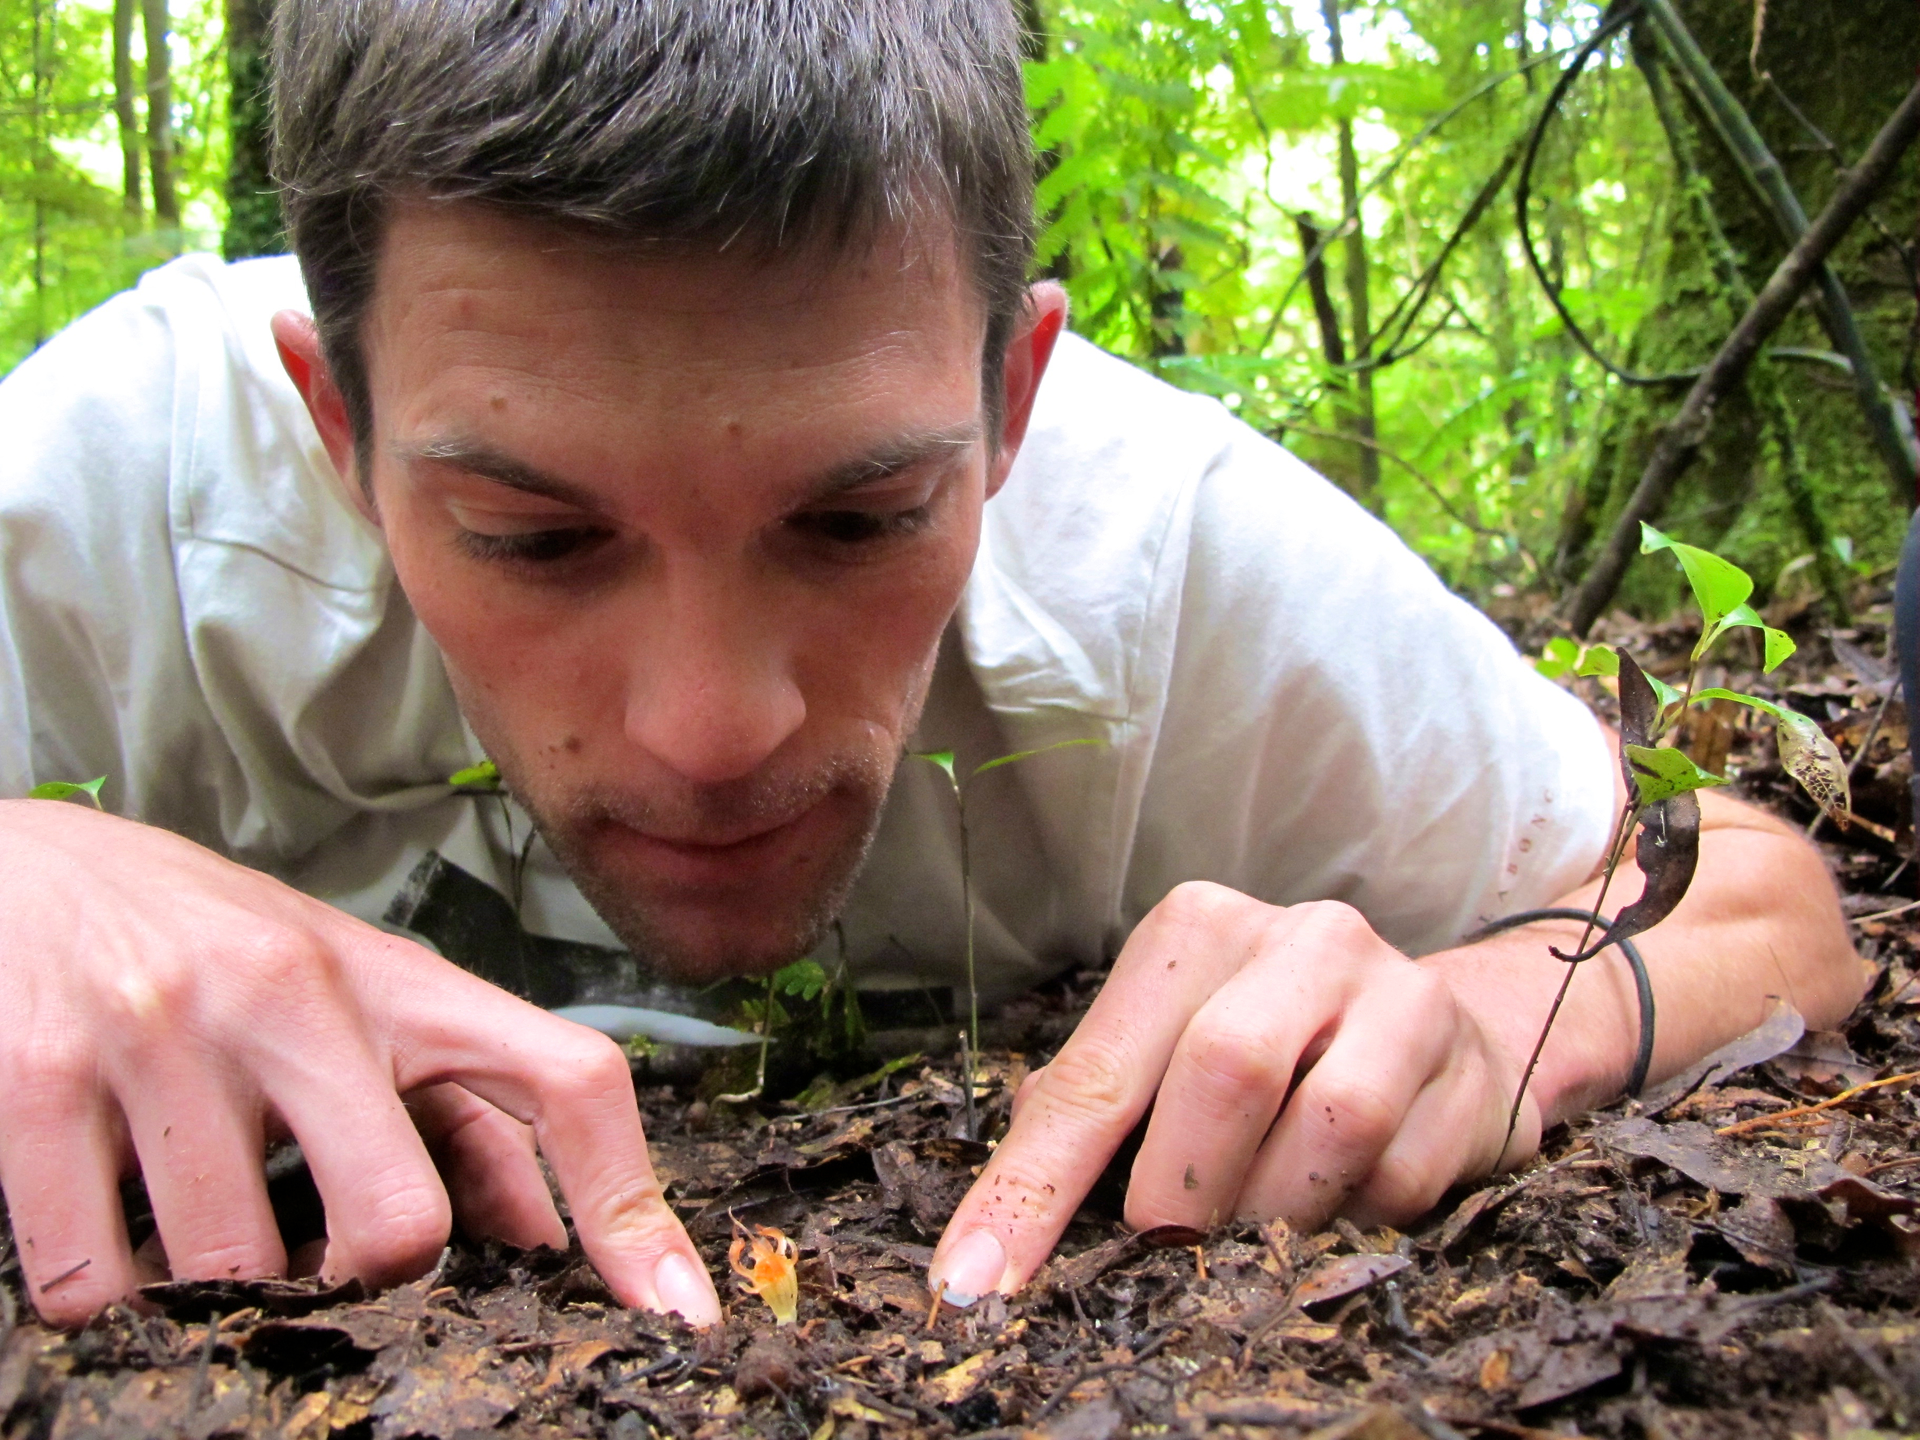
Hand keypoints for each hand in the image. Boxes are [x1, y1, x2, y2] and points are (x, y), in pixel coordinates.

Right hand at [0, 800, 719, 1326]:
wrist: (28, 870)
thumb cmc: (216, 945)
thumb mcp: (358, 1002)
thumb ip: (453, 1109)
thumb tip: (540, 1240)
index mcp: (399, 980)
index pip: (564, 1080)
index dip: (630, 1205)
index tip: (672, 1310)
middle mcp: (296, 994)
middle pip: (401, 1219)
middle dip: (371, 1283)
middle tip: (324, 1273)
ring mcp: (169, 1032)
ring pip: (236, 1268)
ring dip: (226, 1295)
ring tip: (202, 1238)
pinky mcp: (40, 1078)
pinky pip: (94, 1275)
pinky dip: (109, 1300)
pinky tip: (114, 1250)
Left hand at [927, 882, 1535, 1303]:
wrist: (1452, 1034)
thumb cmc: (1274, 1049)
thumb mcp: (1169, 1050)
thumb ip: (1093, 1107)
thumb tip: (997, 1226)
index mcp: (1198, 931)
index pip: (1098, 1070)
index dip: (1033, 1185)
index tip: (978, 1278)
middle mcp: (1301, 938)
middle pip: (1222, 1068)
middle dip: (1178, 1188)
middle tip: (1161, 1246)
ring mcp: (1399, 993)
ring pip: (1331, 1121)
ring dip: (1275, 1210)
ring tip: (1255, 1230)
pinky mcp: (1468, 1067)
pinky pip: (1404, 1174)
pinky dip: (1355, 1219)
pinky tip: (1341, 1206)